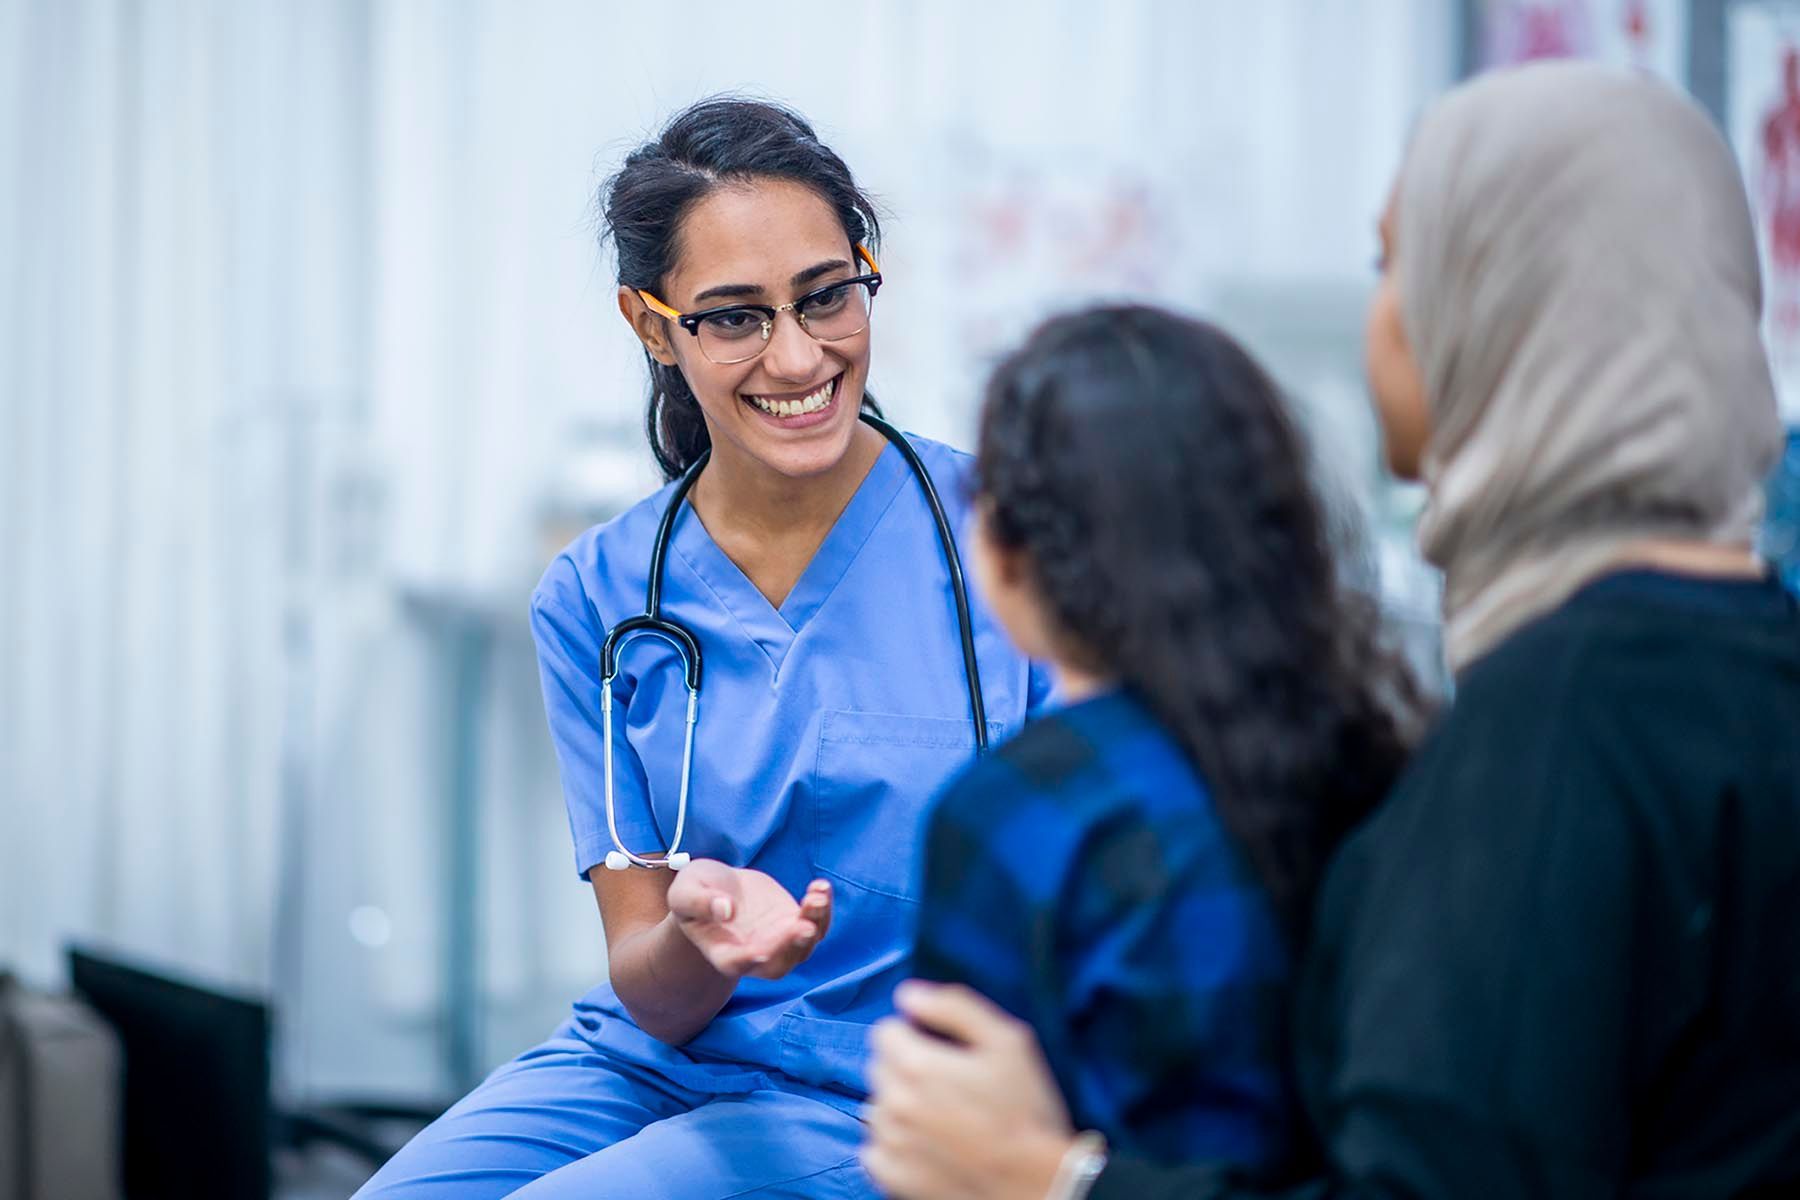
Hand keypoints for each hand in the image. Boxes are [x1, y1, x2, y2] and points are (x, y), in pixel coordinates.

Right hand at [665, 859, 832, 980]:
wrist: (719, 886)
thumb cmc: (696, 891)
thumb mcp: (685, 891)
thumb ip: (699, 902)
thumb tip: (725, 910)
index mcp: (723, 953)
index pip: (737, 964)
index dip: (748, 960)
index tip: (760, 951)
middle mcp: (754, 955)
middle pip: (778, 964)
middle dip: (792, 946)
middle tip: (803, 925)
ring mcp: (778, 941)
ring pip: (804, 945)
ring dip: (815, 923)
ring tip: (817, 896)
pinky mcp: (794, 922)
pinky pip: (816, 923)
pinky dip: (823, 908)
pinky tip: (821, 887)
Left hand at [864, 981, 1077, 1199]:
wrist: (1034, 1184)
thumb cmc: (1026, 1112)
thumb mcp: (1007, 1041)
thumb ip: (954, 1007)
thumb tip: (909, 994)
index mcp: (916, 1064)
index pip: (885, 1031)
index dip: (914, 1034)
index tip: (941, 1049)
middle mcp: (893, 1102)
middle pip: (880, 1065)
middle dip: (907, 1066)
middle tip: (949, 1083)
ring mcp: (890, 1142)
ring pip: (877, 1105)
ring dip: (900, 1104)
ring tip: (942, 1115)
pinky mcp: (891, 1176)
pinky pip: (874, 1147)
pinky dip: (893, 1143)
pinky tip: (926, 1143)